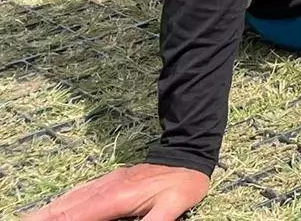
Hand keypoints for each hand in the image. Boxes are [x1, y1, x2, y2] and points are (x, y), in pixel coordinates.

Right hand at [24, 163, 209, 220]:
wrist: (188, 155)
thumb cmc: (182, 184)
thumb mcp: (172, 207)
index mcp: (116, 198)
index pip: (76, 217)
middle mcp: (104, 189)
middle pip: (64, 209)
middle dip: (43, 219)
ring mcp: (104, 183)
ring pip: (67, 200)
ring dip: (47, 212)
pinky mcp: (108, 180)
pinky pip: (77, 193)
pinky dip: (60, 204)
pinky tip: (52, 210)